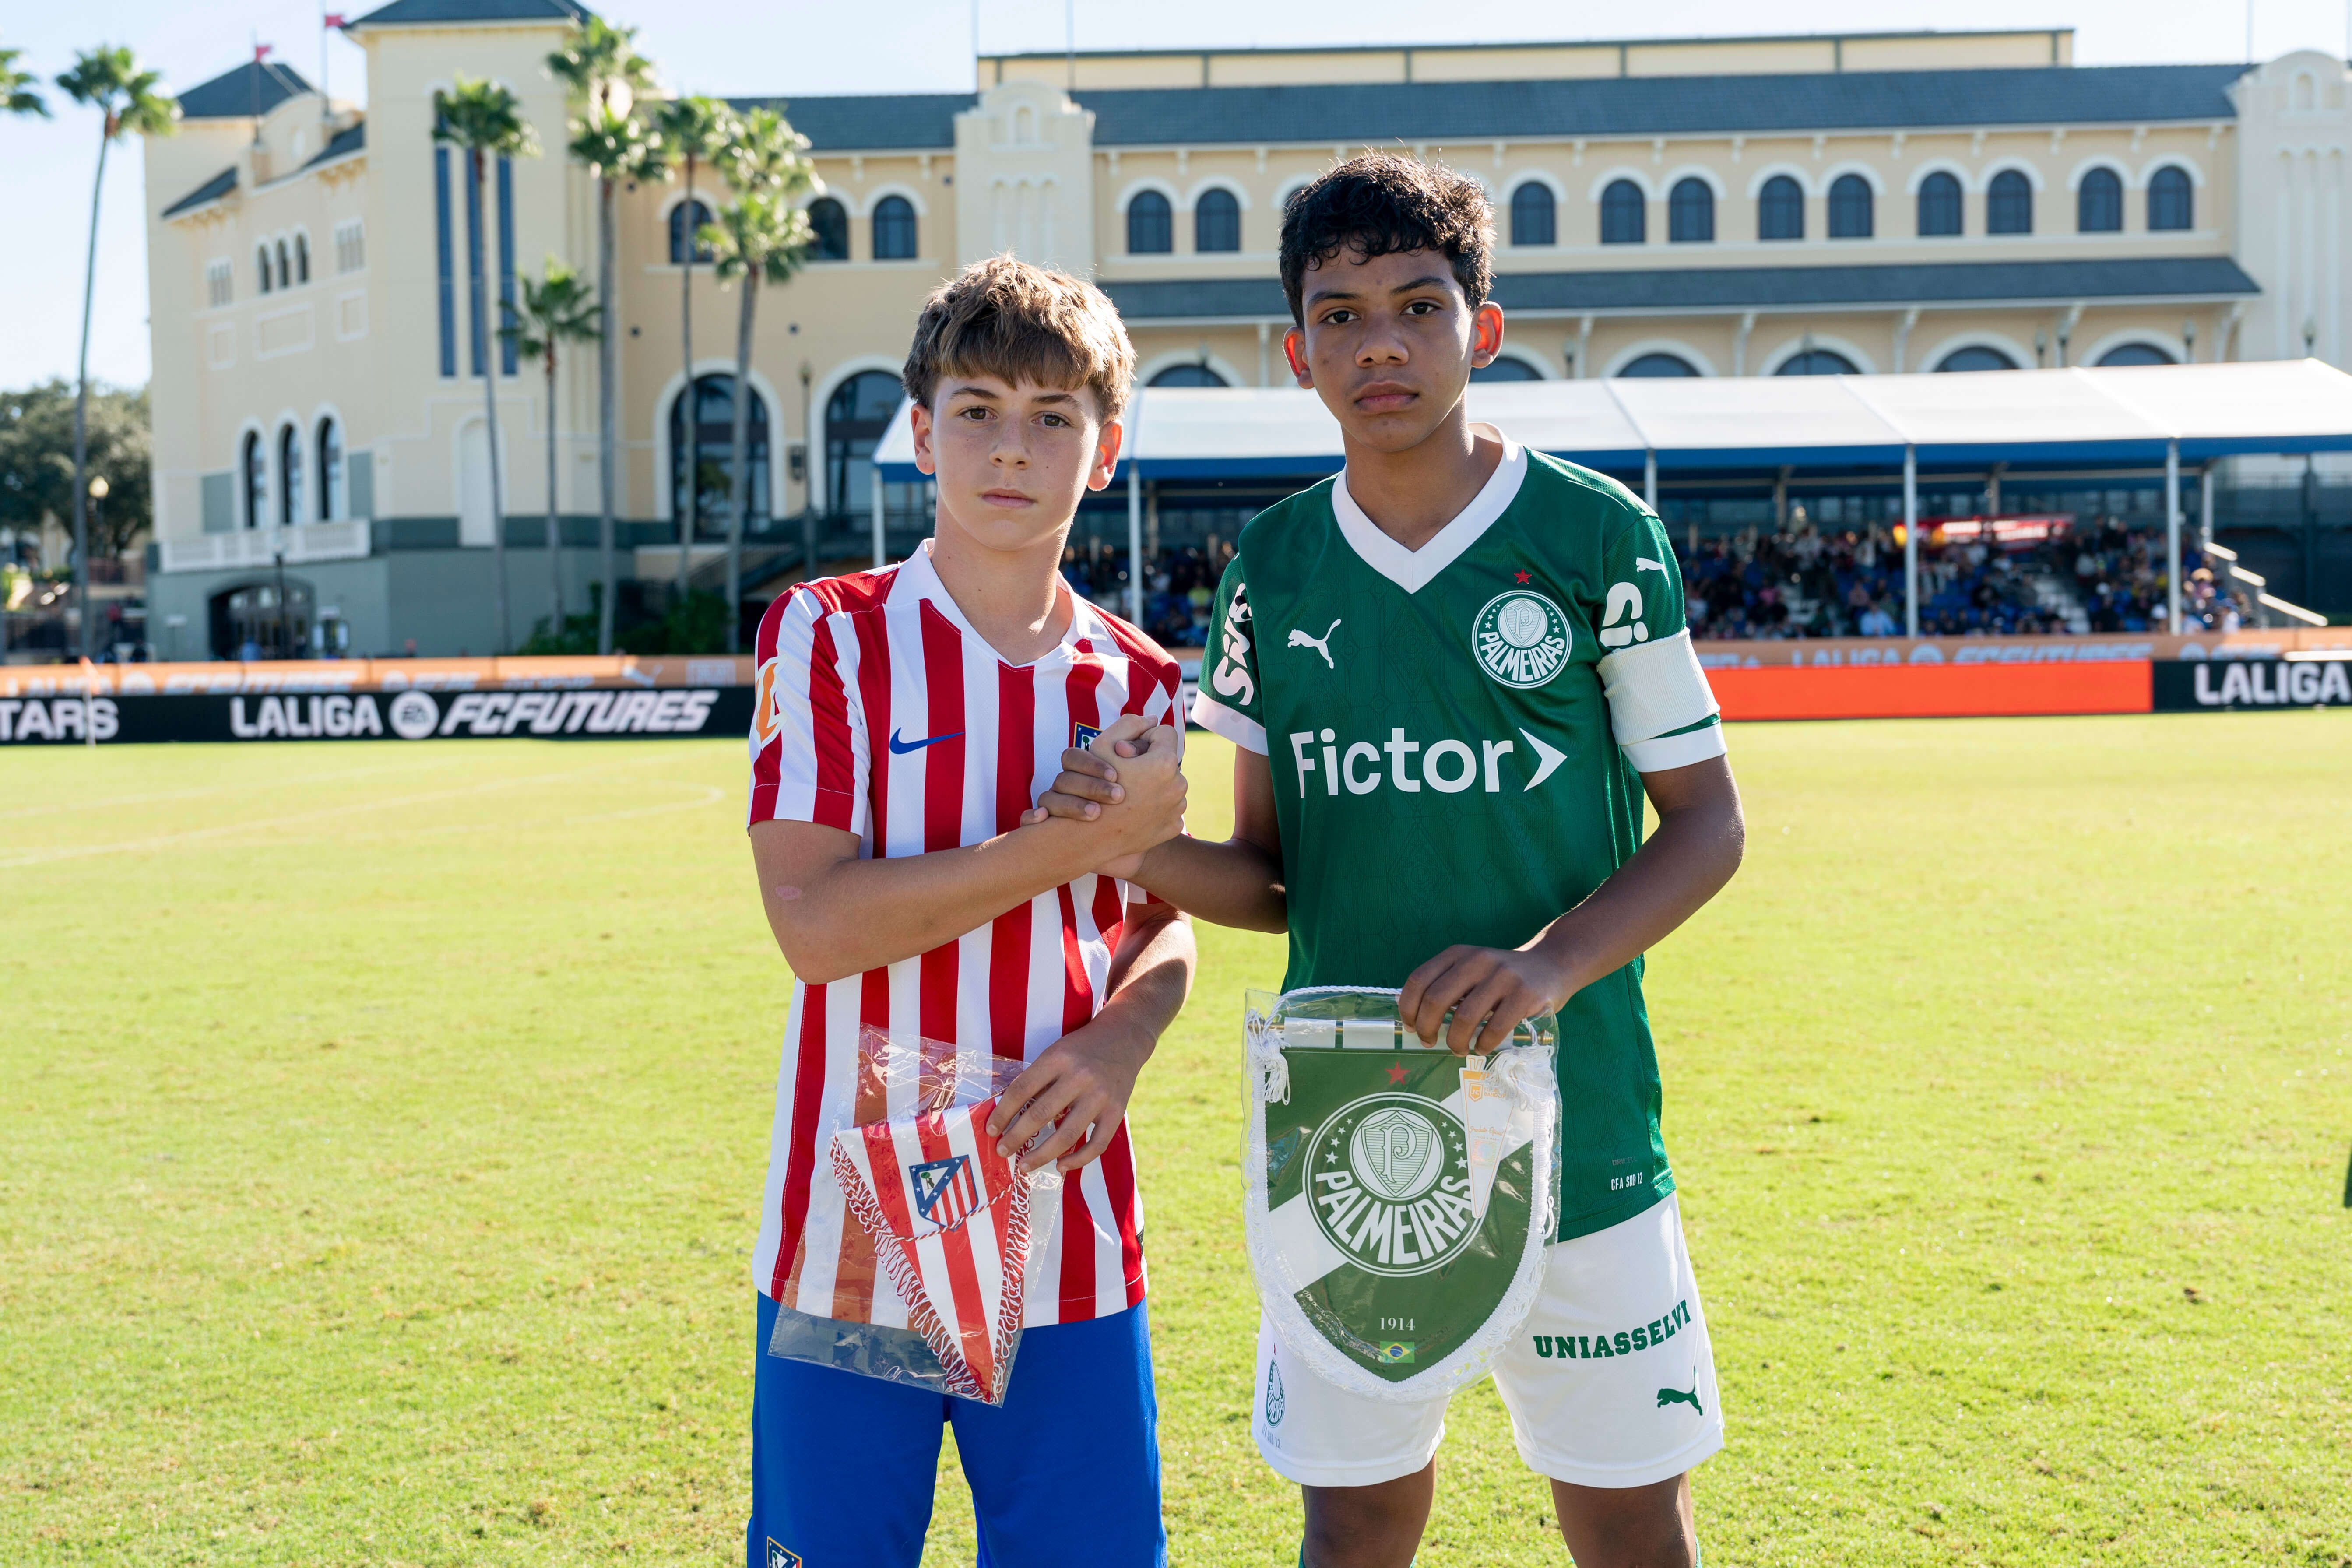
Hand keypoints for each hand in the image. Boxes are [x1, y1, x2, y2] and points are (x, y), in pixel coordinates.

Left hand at [985, 1017, 1151, 1172]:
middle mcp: (1080, 1077)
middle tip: (1002, 1151)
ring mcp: (1100, 1096)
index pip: (1022, 1090)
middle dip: (1016, 1137)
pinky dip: (1078, 1160)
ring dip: (1041, 1155)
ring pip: (1067, 1135)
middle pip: (1041, 1114)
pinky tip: (1061, 1166)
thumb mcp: (1056, 1052)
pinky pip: (1097, 1144)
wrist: (1124, 1038)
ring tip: (1024, 1166)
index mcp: (1058, 1058)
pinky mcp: (1117, 1111)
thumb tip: (1008, 1115)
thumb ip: (1037, 1079)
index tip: (990, 1130)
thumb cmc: (1081, 1048)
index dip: (1002, 1113)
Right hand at [1020, 714, 1180, 877]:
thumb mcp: (1102, 745)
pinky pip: (1168, 808)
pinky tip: (1134, 812)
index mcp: (1165, 763)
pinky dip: (1155, 808)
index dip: (1144, 738)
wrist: (1089, 836)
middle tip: (1125, 775)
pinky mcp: (1174, 827)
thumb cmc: (1091, 786)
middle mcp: (1179, 785)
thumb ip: (1129, 724)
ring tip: (1129, 794)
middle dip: (1149, 764)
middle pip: (1167, 761)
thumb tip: (1152, 718)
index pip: (1164, 733)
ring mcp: (1177, 809)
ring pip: (1168, 785)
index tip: (1128, 751)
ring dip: (1153, 785)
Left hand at [1398, 944, 1574, 1054]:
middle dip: (1427, 1028)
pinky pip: (1495, 1027)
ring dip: (1455, 1041)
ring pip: (1464, 1017)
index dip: (1408, 1007)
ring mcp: (1502, 976)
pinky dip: (1483, 1044)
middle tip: (1430, 1043)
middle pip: (1436, 999)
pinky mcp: (1525, 994)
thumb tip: (1416, 1016)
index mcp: (1459, 953)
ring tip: (1458, 1049)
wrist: (1553, 964)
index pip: (1419, 979)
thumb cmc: (1504, 975)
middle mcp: (1477, 961)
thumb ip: (1448, 983)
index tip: (1411, 1027)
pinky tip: (1482, 1048)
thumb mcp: (1473, 967)